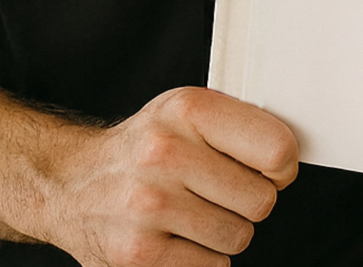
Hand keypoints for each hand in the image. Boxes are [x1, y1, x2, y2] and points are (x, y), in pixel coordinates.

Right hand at [31, 87, 298, 264]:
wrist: (71, 184)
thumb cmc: (145, 146)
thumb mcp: (186, 113)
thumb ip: (238, 125)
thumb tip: (291, 155)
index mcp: (187, 111)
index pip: (276, 148)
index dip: (283, 165)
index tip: (272, 169)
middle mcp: (166, 155)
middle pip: (262, 200)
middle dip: (252, 201)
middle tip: (226, 192)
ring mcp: (149, 207)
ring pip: (239, 237)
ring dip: (227, 231)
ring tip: (197, 213)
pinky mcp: (137, 255)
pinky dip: (204, 259)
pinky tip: (179, 237)